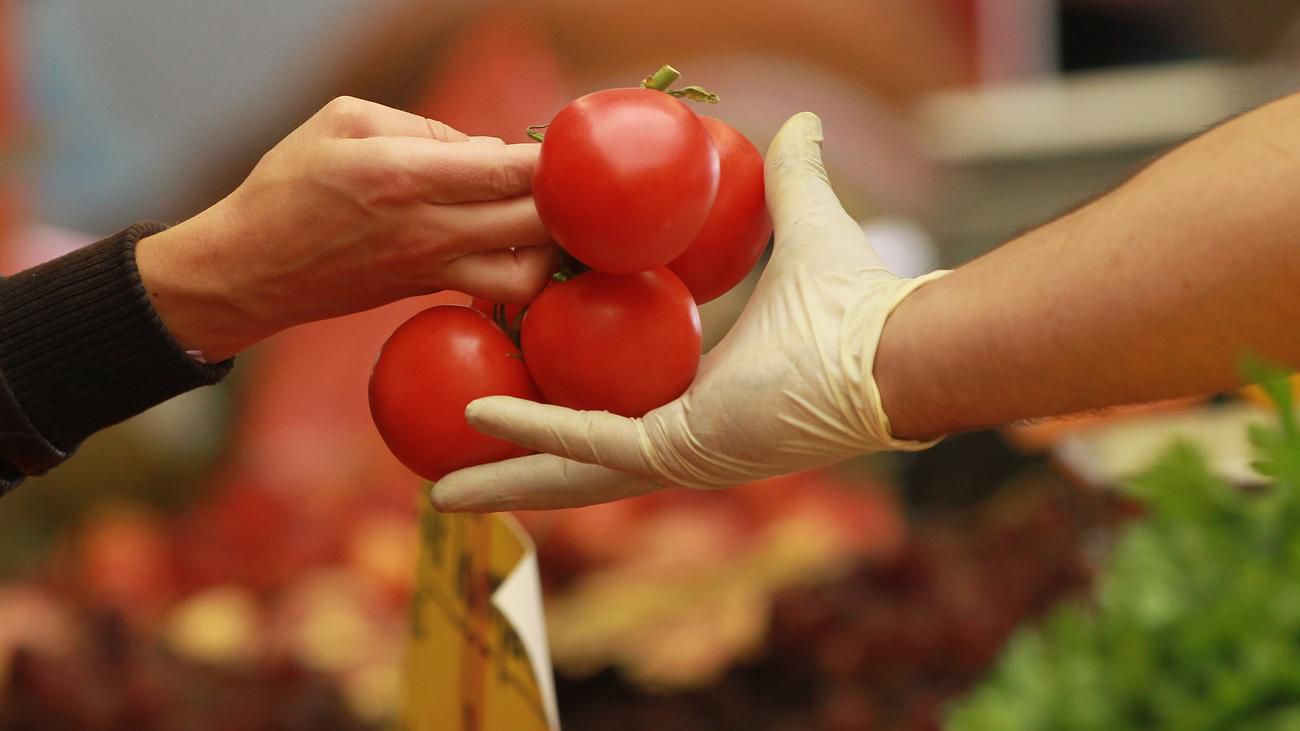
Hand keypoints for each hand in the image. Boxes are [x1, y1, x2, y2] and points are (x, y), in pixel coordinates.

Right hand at [136, 96, 556, 360]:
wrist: (252, 267)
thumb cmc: (290, 183)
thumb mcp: (345, 120)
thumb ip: (425, 126)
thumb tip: (489, 150)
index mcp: (408, 177)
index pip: (509, 171)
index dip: (552, 160)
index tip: (566, 146)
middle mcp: (430, 230)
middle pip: (535, 225)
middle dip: (567, 203)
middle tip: (572, 182)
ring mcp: (435, 269)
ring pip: (528, 276)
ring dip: (553, 248)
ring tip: (550, 217)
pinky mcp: (432, 290)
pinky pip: (498, 287)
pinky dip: (522, 265)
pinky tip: (520, 238)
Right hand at [432, 112, 946, 511]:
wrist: (891, 347)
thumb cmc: (854, 302)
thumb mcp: (801, 229)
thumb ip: (791, 179)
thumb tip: (801, 121)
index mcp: (696, 398)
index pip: (609, 409)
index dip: (556, 408)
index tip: (503, 390)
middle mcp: (681, 439)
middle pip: (576, 460)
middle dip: (512, 471)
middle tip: (448, 475)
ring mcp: (678, 454)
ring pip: (570, 470)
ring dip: (503, 475)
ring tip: (436, 485)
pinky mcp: (679, 452)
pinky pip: (589, 440)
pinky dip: (532, 430)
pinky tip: (477, 417)